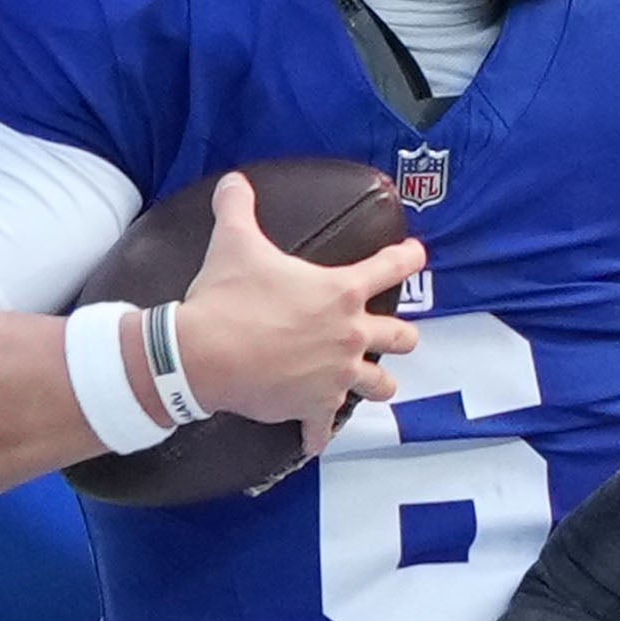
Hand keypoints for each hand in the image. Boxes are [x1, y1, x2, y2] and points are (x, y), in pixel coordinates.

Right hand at [171, 173, 423, 451]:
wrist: (202, 355)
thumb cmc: (226, 298)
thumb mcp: (234, 242)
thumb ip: (238, 207)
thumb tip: (232, 181)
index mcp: (341, 293)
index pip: (392, 268)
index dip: (408, 258)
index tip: (417, 255)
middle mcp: (349, 335)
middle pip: (403, 337)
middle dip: (401, 335)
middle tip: (392, 333)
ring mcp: (336, 376)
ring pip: (381, 386)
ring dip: (377, 383)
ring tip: (368, 381)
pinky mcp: (313, 407)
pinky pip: (324, 428)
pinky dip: (318, 433)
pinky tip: (314, 439)